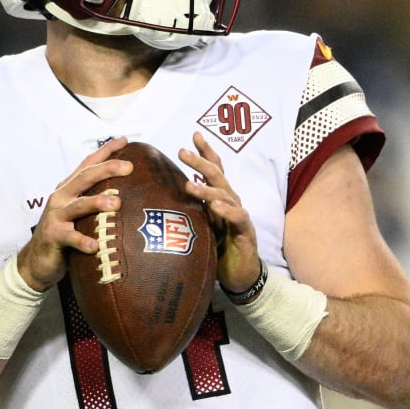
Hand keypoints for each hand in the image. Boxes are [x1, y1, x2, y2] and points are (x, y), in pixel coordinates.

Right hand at [17, 137, 131, 290]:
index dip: (106, 151)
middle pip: (85, 178)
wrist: (36, 261)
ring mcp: (56, 216)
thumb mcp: (78, 214)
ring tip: (116, 203)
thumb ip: (95, 201)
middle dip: (107, 169)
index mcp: (69, 188)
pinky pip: (70, 237)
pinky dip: (83, 241)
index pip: (88, 164)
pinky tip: (95, 246)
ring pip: (78, 205)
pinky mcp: (53, 236)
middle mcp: (61, 197)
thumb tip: (128, 195)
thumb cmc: (64, 234)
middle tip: (128, 166)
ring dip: (97, 203)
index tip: (125, 140)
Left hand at [179, 132, 260, 293]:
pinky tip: (215, 206)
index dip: (206, 152)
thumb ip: (191, 209)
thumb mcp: (202, 225)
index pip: (214, 169)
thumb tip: (164, 197)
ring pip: (224, 195)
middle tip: (182, 151)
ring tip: (189, 184)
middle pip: (217, 176)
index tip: (194, 135)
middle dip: (200, 161)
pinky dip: (226, 210)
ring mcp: (239, 214)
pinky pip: (237, 217)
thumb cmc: (219, 248)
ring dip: (206, 188)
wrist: (240, 274)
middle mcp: (231, 201)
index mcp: (220, 197)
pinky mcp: (245, 231)